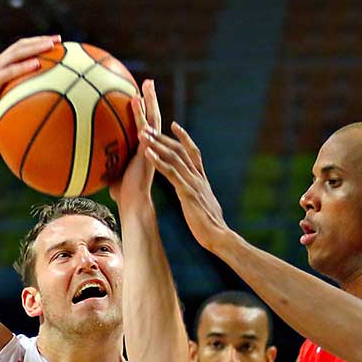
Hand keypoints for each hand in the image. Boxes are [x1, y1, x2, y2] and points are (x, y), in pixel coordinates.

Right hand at [0, 35, 60, 137]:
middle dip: (41, 41)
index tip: (57, 41)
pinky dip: (24, 66)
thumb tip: (42, 101)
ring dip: (35, 48)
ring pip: (16, 53)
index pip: (21, 48)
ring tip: (51, 46)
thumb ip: (20, 94)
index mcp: (1, 65)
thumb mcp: (7, 100)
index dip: (38, 42)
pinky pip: (10, 71)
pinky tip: (37, 64)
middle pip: (21, 46)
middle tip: (59, 39)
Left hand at [109, 79, 160, 206]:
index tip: (141, 96)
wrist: (133, 201)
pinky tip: (134, 100)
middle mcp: (150, 145)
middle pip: (153, 117)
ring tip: (147, 84)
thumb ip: (102, 163)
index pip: (146, 125)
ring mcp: (151, 147)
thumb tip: (84, 160)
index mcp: (143, 147)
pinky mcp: (147, 151)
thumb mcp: (110, 172)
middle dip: (151, 99)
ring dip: (149, 101)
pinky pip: (144, 128)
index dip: (146, 111)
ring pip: (152, 119)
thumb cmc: (122, 192)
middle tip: (149, 82)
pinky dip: (139, 114)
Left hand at [142, 122, 232, 252]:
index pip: (193, 152)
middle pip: (180, 151)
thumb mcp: (204, 206)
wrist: (219, 236)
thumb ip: (199, 197)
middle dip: (163, 137)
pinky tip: (147, 153)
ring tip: (143, 134)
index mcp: (202, 180)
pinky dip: (158, 161)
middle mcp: (198, 177)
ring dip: (157, 144)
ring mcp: (193, 183)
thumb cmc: (210, 227)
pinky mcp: (187, 192)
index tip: (173, 125)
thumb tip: (198, 197)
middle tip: (148, 126)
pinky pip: (171, 173)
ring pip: (174, 157)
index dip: (183, 138)